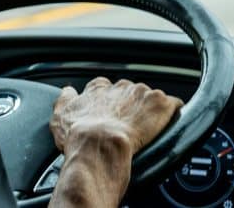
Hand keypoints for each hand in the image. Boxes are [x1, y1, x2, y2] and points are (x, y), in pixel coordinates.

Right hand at [48, 77, 182, 207]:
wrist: (98, 146)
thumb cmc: (79, 138)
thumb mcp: (60, 117)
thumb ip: (65, 100)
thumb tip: (68, 92)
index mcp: (98, 89)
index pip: (107, 88)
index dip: (111, 103)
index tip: (113, 116)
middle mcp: (120, 86)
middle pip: (130, 93)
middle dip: (132, 108)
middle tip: (130, 128)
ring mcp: (141, 93)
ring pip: (151, 100)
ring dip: (151, 113)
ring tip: (150, 132)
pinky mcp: (160, 103)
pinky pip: (173, 105)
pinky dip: (173, 115)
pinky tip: (170, 127)